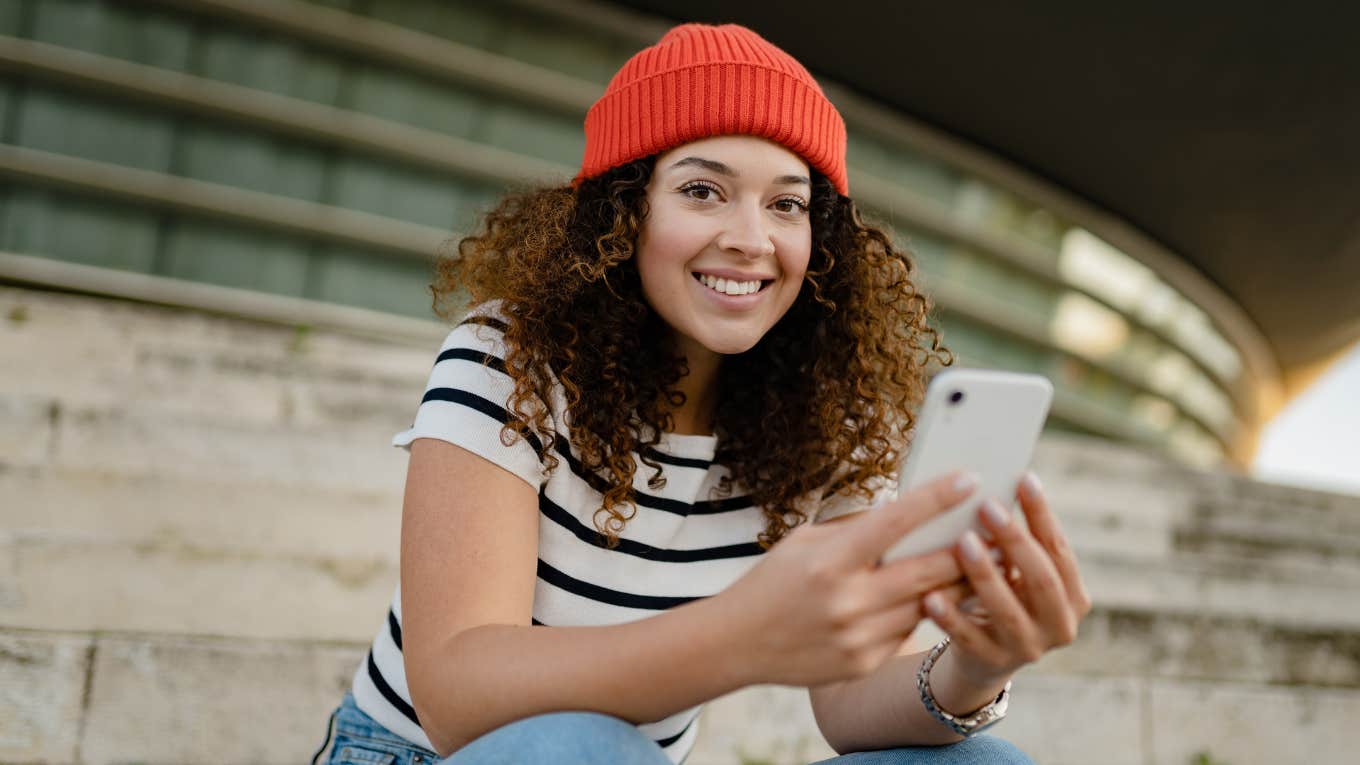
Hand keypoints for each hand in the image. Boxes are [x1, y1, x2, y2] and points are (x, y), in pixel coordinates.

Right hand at [717, 471, 978, 687]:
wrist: (738, 642)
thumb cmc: (775, 580)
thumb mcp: (807, 542)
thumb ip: (857, 531)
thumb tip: (908, 513)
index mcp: (830, 560)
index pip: (895, 521)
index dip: (936, 498)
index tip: (970, 478)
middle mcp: (847, 600)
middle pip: (928, 570)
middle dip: (969, 548)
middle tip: (1001, 529)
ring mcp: (858, 637)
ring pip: (928, 605)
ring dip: (958, 583)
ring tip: (985, 561)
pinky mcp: (864, 663)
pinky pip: (908, 631)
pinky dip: (922, 612)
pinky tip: (937, 597)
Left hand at [923, 472, 1091, 687]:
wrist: (983, 656)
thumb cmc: (1002, 595)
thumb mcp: (1017, 573)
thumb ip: (1014, 543)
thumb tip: (988, 487)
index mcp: (1073, 597)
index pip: (1059, 550)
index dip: (1043, 515)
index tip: (1024, 478)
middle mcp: (1060, 625)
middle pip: (1041, 578)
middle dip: (1015, 540)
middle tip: (987, 506)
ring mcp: (1028, 648)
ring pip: (1007, 609)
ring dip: (985, 574)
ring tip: (962, 542)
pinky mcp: (991, 662)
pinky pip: (968, 637)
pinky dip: (950, 617)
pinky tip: (931, 595)